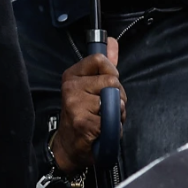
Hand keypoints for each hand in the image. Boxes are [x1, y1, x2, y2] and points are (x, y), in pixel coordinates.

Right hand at [52, 37, 123, 175]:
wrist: (69, 146)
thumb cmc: (83, 115)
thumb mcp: (91, 86)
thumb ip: (104, 64)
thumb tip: (111, 41)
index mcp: (72, 75)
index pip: (100, 60)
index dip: (112, 72)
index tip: (107, 84)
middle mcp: (70, 87)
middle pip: (113, 81)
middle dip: (118, 97)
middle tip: (105, 108)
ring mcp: (75, 104)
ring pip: (116, 101)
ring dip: (117, 114)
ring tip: (104, 119)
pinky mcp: (83, 122)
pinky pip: (113, 120)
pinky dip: (113, 128)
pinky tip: (102, 130)